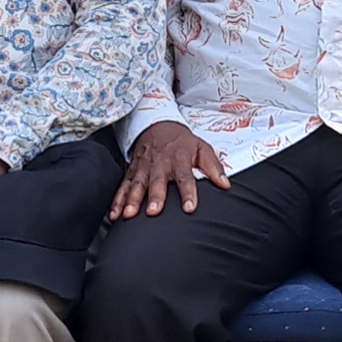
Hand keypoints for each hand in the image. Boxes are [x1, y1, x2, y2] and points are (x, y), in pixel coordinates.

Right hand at [113, 122, 233, 218]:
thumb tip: (226, 185)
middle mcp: (160, 164)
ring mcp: (143, 168)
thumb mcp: (202, 148)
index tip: (189, 208)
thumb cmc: (182, 143)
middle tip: (153, 212)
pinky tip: (115, 215)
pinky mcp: (132, 172)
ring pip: (136, 184)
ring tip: (129, 215)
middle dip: (155, 197)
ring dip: (132, 200)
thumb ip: (213, 167)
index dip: (188, 192)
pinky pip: (123, 186)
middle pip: (157, 181)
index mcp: (179, 158)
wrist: (158, 126)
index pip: (185, 177)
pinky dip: (117, 200)